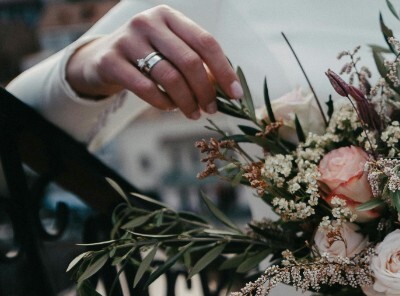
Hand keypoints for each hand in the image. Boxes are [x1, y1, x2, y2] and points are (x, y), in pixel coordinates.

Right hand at [65, 5, 241, 119]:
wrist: (101, 58)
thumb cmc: (148, 56)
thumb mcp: (172, 49)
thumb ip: (198, 62)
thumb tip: (229, 89)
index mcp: (169, 16)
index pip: (206, 42)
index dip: (224, 70)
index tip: (235, 93)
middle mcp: (148, 22)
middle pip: (189, 61)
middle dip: (206, 90)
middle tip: (211, 108)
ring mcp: (126, 39)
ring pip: (169, 77)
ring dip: (187, 101)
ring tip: (193, 113)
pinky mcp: (110, 60)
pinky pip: (146, 88)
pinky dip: (163, 102)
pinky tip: (170, 107)